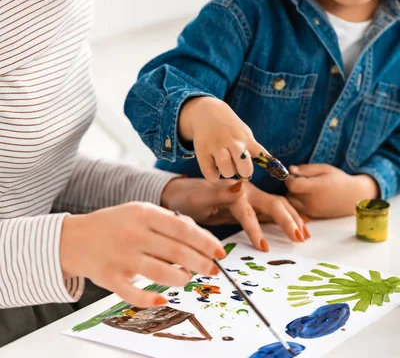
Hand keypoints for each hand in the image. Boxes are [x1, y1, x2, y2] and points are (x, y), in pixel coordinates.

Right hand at [60, 202, 224, 307]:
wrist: (76, 238)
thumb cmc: (116, 224)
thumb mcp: (141, 211)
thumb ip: (168, 222)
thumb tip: (199, 239)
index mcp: (144, 213)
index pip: (182, 228)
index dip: (205, 241)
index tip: (220, 251)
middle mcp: (133, 234)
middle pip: (176, 251)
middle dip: (200, 262)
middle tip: (212, 269)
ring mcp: (121, 257)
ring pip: (160, 273)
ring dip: (181, 278)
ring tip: (187, 278)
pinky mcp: (110, 278)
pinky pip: (134, 294)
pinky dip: (151, 300)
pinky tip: (163, 299)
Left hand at [161, 177, 310, 248]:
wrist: (180, 194)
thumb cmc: (187, 197)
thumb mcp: (198, 198)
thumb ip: (219, 193)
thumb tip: (240, 186)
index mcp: (234, 191)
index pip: (249, 212)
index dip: (257, 230)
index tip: (264, 249)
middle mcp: (246, 191)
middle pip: (273, 204)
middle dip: (288, 220)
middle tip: (300, 239)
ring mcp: (251, 197)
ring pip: (277, 206)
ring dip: (293, 218)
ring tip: (305, 234)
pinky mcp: (251, 204)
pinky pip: (273, 210)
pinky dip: (288, 216)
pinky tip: (300, 224)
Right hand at [179, 96, 266, 181]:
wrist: (206, 112)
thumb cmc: (230, 128)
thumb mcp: (245, 133)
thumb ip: (255, 149)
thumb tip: (273, 168)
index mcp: (246, 138)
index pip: (262, 155)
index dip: (272, 167)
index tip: (280, 174)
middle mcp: (232, 142)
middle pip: (245, 167)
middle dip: (244, 172)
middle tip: (239, 167)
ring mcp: (216, 146)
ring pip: (227, 171)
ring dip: (227, 172)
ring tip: (225, 166)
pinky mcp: (202, 151)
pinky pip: (210, 173)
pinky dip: (213, 176)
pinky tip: (214, 168)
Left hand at [285, 164, 378, 217]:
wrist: (354, 197)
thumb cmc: (339, 179)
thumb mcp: (324, 168)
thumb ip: (306, 169)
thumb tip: (291, 169)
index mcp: (316, 188)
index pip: (292, 185)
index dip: (290, 178)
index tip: (294, 174)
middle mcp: (313, 202)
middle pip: (290, 194)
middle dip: (291, 186)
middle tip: (300, 180)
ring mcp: (313, 211)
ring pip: (292, 203)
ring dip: (293, 195)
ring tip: (304, 188)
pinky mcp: (313, 216)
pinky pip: (298, 209)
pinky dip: (298, 203)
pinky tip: (307, 196)